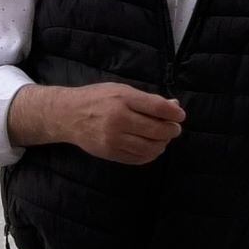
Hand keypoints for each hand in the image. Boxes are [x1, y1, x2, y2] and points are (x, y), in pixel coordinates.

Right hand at [62, 82, 184, 164]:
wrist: (67, 115)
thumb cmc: (97, 98)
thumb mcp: (121, 90)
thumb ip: (147, 100)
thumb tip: (174, 107)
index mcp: (122, 99)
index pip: (157, 108)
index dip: (174, 113)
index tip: (180, 115)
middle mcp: (118, 119)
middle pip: (157, 130)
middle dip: (171, 130)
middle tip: (173, 128)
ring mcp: (114, 139)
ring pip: (150, 148)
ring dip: (162, 144)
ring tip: (162, 138)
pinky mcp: (110, 153)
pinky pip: (139, 158)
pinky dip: (150, 154)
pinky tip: (151, 147)